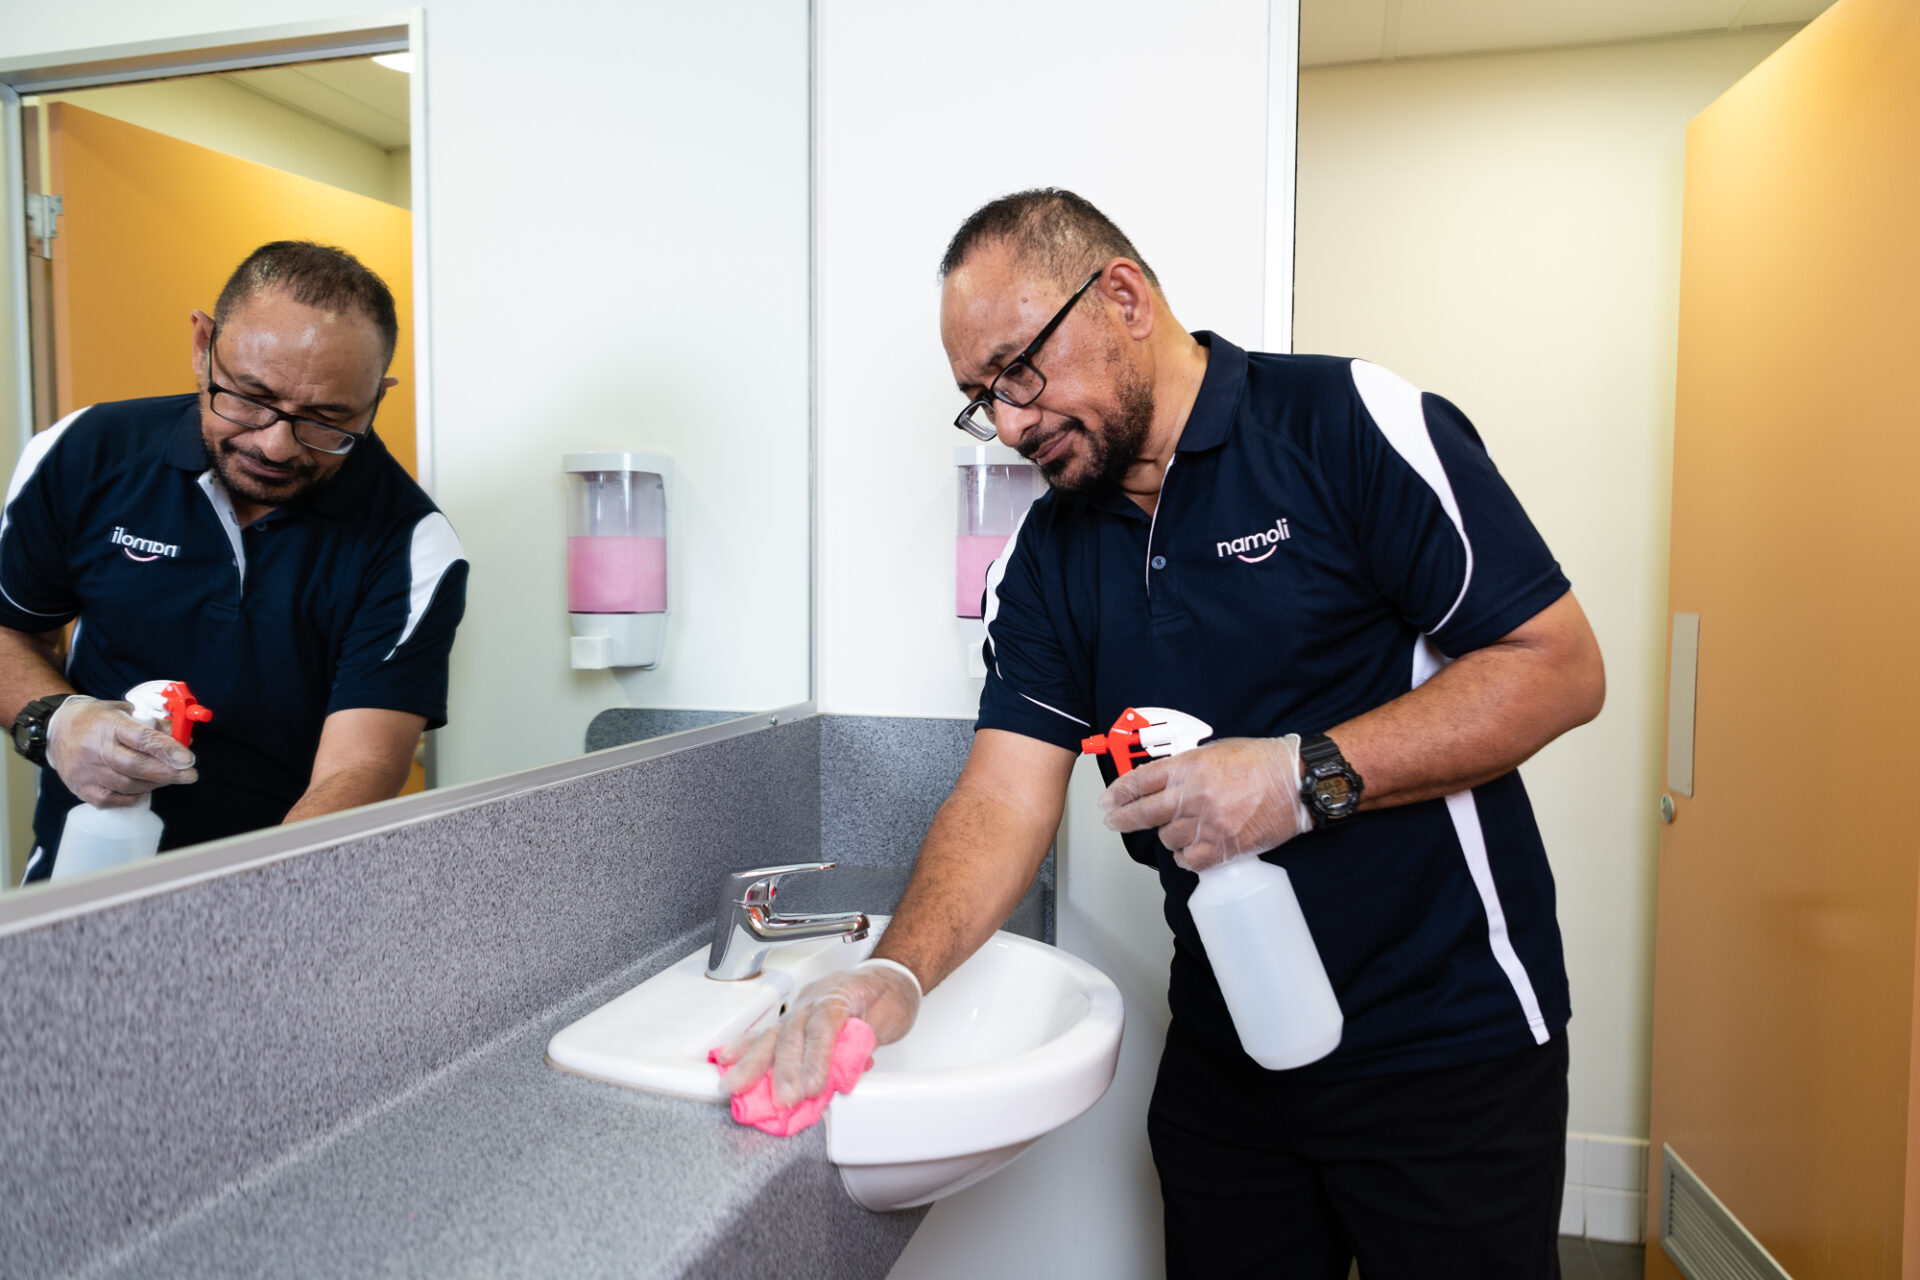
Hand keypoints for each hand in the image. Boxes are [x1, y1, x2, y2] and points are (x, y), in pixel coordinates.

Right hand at [46, 697, 197, 806]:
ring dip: (153, 784)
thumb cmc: (96, 719)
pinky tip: (143, 791)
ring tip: (167, 778)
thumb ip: (153, 725)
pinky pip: (110, 800)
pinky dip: (131, 799)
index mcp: (110, 725)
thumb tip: (183, 739)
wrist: (56, 729)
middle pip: (136, 766)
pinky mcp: (81, 787)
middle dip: (168, 773)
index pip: (141, 738)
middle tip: (190, 775)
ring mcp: (87, 770)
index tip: (188, 759)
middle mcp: (96, 748)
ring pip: (127, 785)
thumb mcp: (124, 711)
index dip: (167, 749)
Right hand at [715, 959, 921, 1106]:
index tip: (813, 1087)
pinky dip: (745, 1048)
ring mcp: (799, 1009)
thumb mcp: (890, 1018)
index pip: (825, 1027)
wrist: (887, 977)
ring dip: (752, 1063)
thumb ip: (864, 1044)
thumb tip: (843, 1074)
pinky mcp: (791, 1019)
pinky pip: (766, 1033)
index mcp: (841, 996)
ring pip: (772, 1034)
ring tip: (734, 1085)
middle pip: (794, 1033)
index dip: (817, 1058)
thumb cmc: (889, 996)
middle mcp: (813, 1001)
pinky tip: (726, 1059)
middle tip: (783, 1101)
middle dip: (785, 1070)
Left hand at [1099, 734, 1310, 871]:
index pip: (1140, 781)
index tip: (1108, 801)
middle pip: (1144, 813)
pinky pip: (1189, 860)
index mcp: (1189, 766)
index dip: (1118, 793)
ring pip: (1166, 839)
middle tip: (1112, 822)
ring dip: (1168, 836)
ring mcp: (1208, 823)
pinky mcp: (1223, 846)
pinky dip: (1186, 857)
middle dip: (1122, 819)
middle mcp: (1194, 795)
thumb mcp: (1216, 751)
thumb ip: (1184, 768)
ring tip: (1183, 829)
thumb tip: (1159, 782)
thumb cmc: (1261, 763)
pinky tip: (1191, 849)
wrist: (1295, 782)